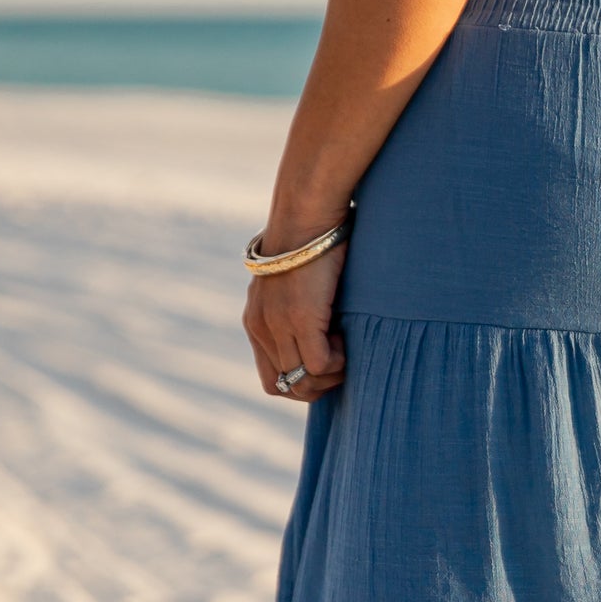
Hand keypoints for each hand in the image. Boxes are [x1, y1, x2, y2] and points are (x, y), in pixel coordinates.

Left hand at [242, 243, 347, 403]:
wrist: (307, 214)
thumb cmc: (310, 242)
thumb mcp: (294, 282)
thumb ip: (295, 308)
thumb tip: (320, 326)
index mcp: (255, 320)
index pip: (271, 379)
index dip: (300, 382)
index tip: (323, 364)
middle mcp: (260, 327)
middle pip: (283, 387)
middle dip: (316, 386)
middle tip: (340, 362)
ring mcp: (277, 325)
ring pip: (302, 381)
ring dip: (329, 374)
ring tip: (344, 346)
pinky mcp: (299, 319)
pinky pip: (318, 365)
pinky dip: (337, 361)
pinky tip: (345, 336)